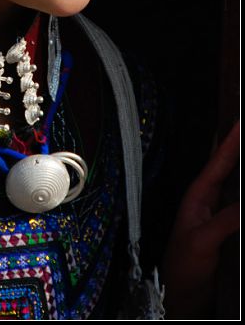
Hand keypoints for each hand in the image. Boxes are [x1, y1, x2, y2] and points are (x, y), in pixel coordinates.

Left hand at [162, 121, 239, 318]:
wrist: (180, 296)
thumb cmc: (183, 266)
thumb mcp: (203, 241)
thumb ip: (227, 220)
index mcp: (198, 196)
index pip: (218, 162)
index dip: (231, 141)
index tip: (242, 121)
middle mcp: (210, 200)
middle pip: (230, 169)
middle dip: (241, 149)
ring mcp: (220, 214)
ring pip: (238, 187)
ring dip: (244, 171)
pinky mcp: (229, 231)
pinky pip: (242, 209)